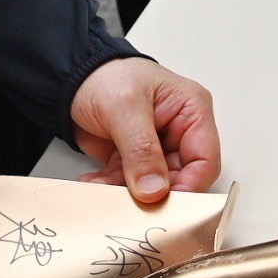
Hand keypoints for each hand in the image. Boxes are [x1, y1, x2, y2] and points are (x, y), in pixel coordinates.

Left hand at [72, 57, 220, 202]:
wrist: (72, 77)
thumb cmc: (105, 75)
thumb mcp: (125, 108)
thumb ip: (142, 150)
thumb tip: (155, 189)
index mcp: (191, 111)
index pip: (205, 160)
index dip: (190, 185)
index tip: (165, 202)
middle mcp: (179, 132)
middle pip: (181, 179)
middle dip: (153, 193)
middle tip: (131, 201)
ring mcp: (157, 148)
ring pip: (153, 187)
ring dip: (126, 192)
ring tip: (104, 189)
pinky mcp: (134, 160)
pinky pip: (128, 184)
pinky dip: (110, 187)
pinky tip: (94, 183)